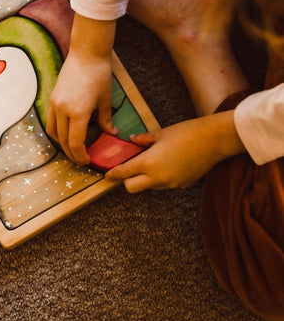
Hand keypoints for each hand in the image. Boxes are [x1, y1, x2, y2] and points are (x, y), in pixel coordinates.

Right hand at [46, 49, 116, 164]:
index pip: (75, 142)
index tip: (87, 160)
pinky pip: (51, 120)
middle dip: (71, 153)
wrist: (86, 53)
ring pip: (53, 131)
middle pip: (63, 140)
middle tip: (81, 159)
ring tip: (73, 147)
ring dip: (62, 143)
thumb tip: (111, 133)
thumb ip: (105, 119)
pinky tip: (67, 131)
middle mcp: (62, 110)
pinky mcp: (52, 97)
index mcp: (78, 113)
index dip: (81, 155)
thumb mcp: (105, 99)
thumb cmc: (99, 74)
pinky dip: (57, 130)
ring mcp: (55, 103)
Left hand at [105, 111, 244, 190]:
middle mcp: (158, 177)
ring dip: (145, 178)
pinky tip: (169, 163)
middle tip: (128, 169)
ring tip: (152, 161)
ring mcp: (170, 184)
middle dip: (127, 180)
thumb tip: (132, 140)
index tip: (107, 175)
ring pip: (149, 187)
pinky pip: (165, 184)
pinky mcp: (181, 185)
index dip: (113, 174)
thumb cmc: (187, 132)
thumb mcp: (161, 133)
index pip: (124, 173)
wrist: (213, 140)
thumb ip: (143, 139)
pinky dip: (161, 177)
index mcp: (149, 163)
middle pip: (132, 188)